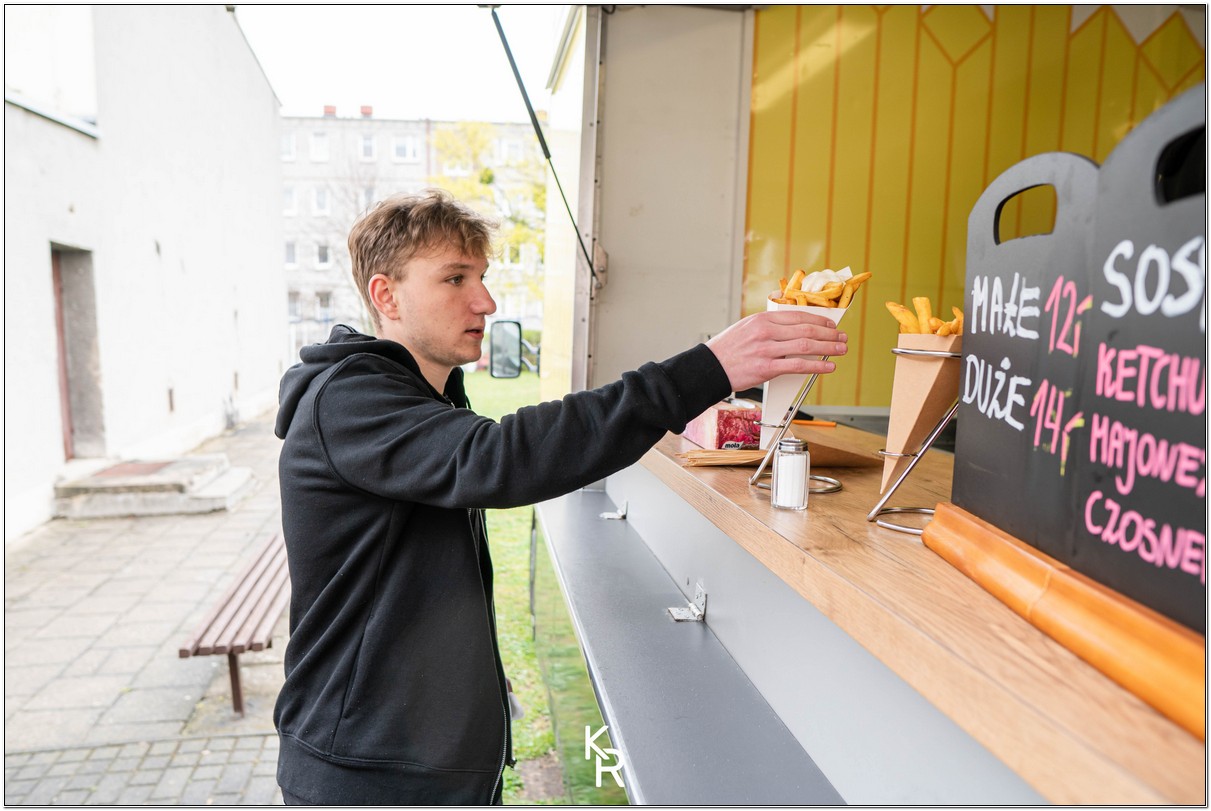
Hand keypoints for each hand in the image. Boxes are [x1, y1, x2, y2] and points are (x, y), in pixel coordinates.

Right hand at [706, 310, 847, 391]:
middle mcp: (766, 331)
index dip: (819, 320)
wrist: (709, 368)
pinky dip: (817, 366)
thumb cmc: (727, 350)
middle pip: (806, 330)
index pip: (798, 315)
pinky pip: (798, 365)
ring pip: (806, 346)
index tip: (831, 325)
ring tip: (841, 349)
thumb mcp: (745, 327)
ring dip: (828, 348)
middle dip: (829, 334)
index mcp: (762, 319)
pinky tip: (829, 366)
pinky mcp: (766, 368)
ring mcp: (767, 349)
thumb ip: (767, 325)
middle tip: (842, 337)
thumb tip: (792, 326)